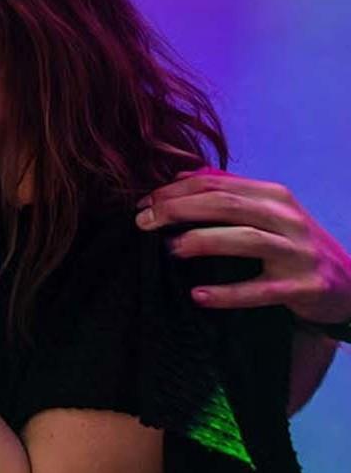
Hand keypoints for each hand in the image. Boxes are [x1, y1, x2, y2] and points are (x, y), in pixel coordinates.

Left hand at [137, 169, 350, 323]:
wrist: (348, 285)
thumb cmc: (293, 245)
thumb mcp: (266, 212)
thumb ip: (227, 192)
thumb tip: (177, 177)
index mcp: (273, 195)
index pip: (215, 183)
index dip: (174, 191)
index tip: (143, 204)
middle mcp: (287, 218)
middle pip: (225, 204)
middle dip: (177, 210)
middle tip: (143, 222)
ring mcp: (298, 252)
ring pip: (244, 238)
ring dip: (201, 241)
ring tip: (169, 249)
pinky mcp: (305, 286)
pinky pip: (261, 290)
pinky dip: (227, 293)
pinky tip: (198, 295)